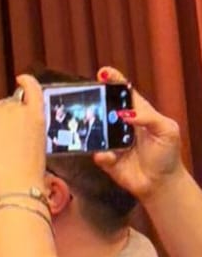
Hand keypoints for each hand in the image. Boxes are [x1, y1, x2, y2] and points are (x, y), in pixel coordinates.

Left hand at [0, 76, 46, 197]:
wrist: (18, 183)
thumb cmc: (26, 175)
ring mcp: (3, 111)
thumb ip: (24, 134)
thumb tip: (6, 133)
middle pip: (2, 102)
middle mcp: (21, 109)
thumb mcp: (35, 149)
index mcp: (39, 118)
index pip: (34, 90)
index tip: (20, 79)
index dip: (26, 82)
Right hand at [93, 65, 189, 201]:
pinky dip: (101, 153)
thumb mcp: (168, 130)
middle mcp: (120, 124)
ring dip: (91, 126)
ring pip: (94, 128)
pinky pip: (96, 152)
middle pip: (103, 106)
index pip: (123, 93)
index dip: (113, 81)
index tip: (103, 73)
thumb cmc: (167, 154)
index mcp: (136, 113)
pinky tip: (108, 155)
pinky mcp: (104, 157)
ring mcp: (110, 140)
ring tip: (93, 124)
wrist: (161, 183)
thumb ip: (150, 117)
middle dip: (94, 100)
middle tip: (88, 96)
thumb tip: (125, 113)